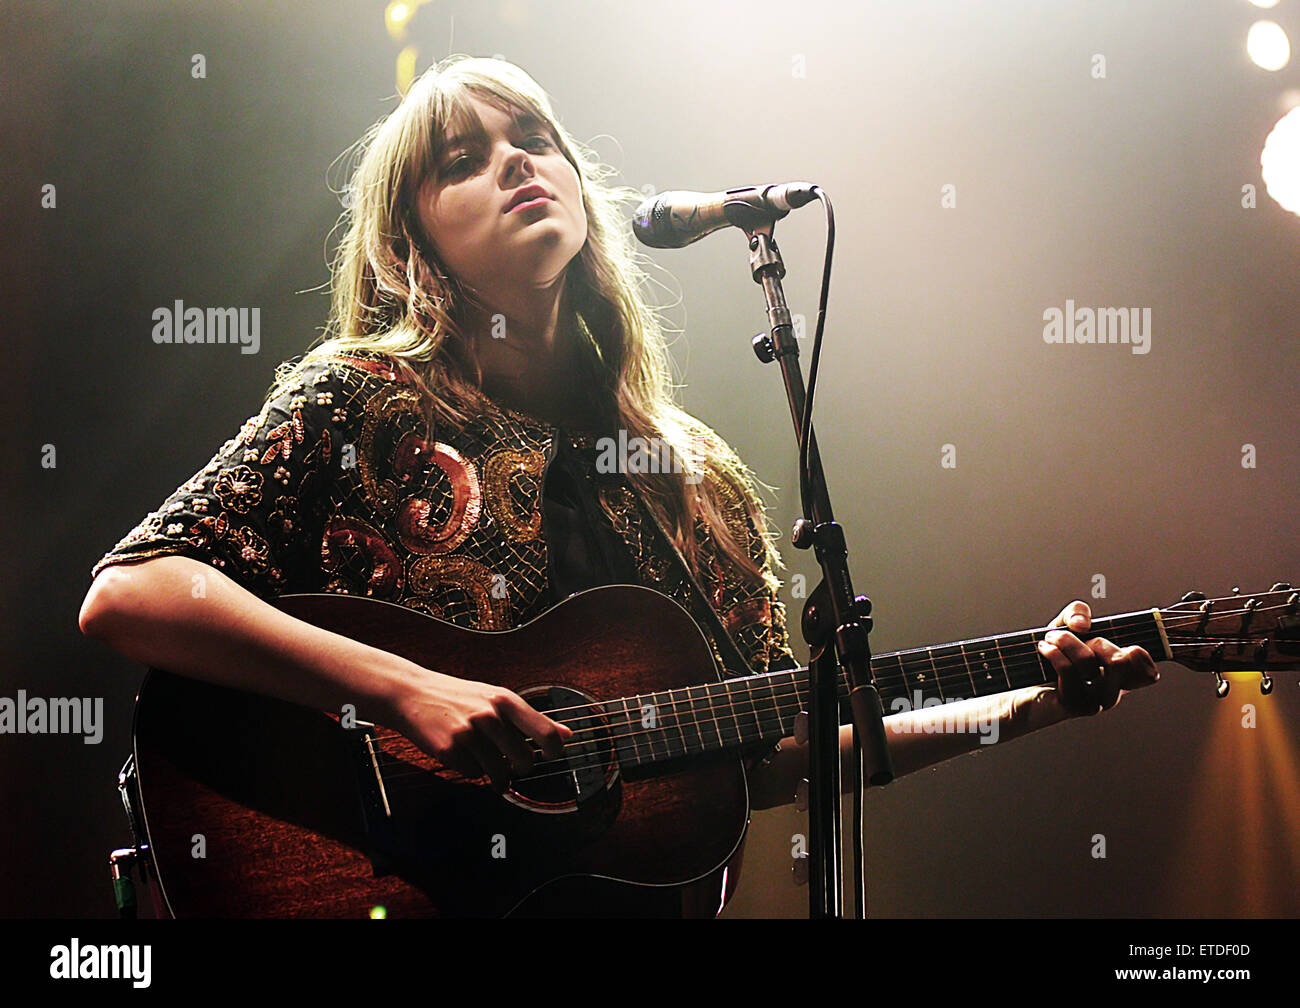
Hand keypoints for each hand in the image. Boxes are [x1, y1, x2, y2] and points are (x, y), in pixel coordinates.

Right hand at [385, 666, 572, 789]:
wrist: (412, 693)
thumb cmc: (457, 696)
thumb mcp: (496, 698)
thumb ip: (531, 717)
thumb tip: (566, 734)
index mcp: (505, 700)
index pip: (545, 732)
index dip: (554, 751)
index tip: (550, 756)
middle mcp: (490, 715)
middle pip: (525, 760)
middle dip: (521, 769)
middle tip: (514, 766)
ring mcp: (469, 734)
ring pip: (499, 774)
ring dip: (498, 779)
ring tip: (492, 770)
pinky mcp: (449, 750)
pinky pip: (473, 775)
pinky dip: (472, 772)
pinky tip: (464, 757)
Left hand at [1034, 600, 1159, 719]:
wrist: (1022, 687)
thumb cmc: (1050, 657)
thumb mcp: (1065, 627)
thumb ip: (1077, 613)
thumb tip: (1082, 624)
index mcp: (1120, 676)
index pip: (1148, 671)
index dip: (1138, 653)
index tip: (1110, 642)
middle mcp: (1112, 692)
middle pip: (1120, 661)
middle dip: (1094, 640)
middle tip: (1074, 638)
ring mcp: (1094, 702)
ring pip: (1089, 663)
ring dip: (1066, 641)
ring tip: (1051, 638)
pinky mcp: (1072, 705)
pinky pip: (1068, 671)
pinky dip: (1054, 652)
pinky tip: (1044, 648)